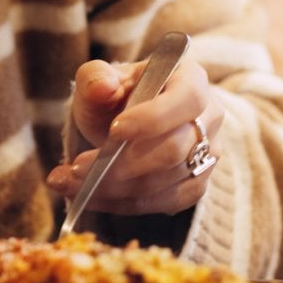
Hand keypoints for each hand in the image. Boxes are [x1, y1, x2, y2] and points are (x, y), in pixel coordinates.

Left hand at [47, 55, 223, 216]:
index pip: (187, 100)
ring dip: (116, 188)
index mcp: (191, 80)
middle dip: (122, 164)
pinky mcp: (197, 184)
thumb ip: (96, 79)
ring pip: (167, 181)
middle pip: (175, 149)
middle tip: (77, 168)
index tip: (114, 131)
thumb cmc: (115, 98)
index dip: (153, 118)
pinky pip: (165, 202)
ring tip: (72, 183)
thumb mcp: (99, 81)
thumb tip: (103, 86)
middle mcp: (209, 117)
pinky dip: (124, 203)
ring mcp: (207, 154)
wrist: (122, 125)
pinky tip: (93, 196)